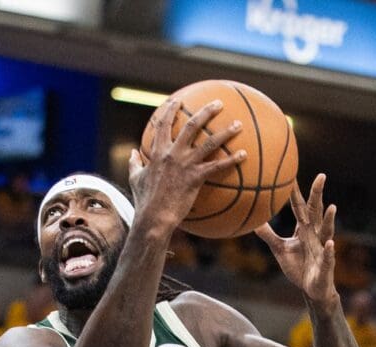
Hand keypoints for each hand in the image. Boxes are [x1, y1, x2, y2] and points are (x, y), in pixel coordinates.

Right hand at [130, 99, 245, 232]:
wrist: (153, 217)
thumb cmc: (144, 200)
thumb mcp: (135, 179)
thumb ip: (134, 163)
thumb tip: (132, 153)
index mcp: (158, 152)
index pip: (163, 125)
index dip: (170, 111)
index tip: (177, 101)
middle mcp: (173, 153)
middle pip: (192, 125)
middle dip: (206, 111)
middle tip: (218, 103)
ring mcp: (186, 164)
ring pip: (210, 142)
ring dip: (226, 132)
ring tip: (238, 124)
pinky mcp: (196, 177)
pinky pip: (218, 166)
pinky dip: (232, 160)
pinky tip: (243, 155)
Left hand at [255, 174, 338, 306]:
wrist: (311, 288)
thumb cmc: (298, 265)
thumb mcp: (280, 249)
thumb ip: (269, 235)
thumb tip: (253, 222)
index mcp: (304, 230)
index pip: (300, 207)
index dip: (295, 193)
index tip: (291, 175)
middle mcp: (315, 234)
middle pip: (316, 212)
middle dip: (318, 195)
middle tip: (321, 176)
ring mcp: (322, 248)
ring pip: (326, 231)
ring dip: (329, 219)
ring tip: (332, 206)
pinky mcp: (326, 264)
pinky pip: (328, 256)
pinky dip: (329, 250)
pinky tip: (330, 244)